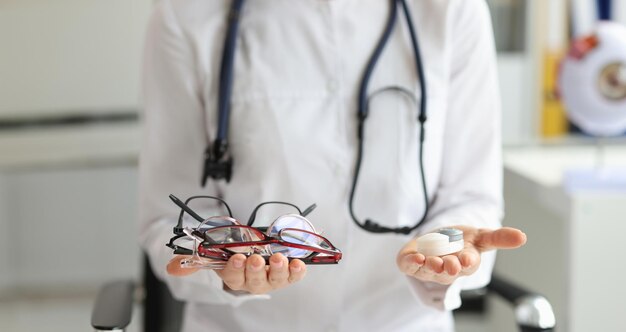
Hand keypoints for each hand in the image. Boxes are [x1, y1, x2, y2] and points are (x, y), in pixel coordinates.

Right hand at [166, 253, 306, 294]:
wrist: (255, 252)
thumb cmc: (234, 254)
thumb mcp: (213, 256)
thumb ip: (194, 261)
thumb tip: (170, 268)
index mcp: (234, 276)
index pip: (232, 276)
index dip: (235, 269)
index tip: (236, 258)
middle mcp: (253, 280)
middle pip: (254, 280)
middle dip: (255, 270)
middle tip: (255, 258)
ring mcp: (272, 277)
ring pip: (275, 279)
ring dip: (278, 270)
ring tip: (280, 259)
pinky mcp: (288, 272)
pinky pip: (294, 275)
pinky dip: (298, 270)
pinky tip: (299, 263)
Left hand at [397, 226, 526, 284]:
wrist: (435, 240)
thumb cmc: (459, 242)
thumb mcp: (480, 236)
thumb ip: (499, 237)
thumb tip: (522, 237)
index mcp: (465, 262)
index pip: (469, 264)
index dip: (468, 261)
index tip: (468, 258)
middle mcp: (447, 268)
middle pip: (449, 271)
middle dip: (449, 268)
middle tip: (451, 263)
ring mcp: (428, 268)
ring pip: (429, 271)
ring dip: (431, 266)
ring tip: (431, 260)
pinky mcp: (411, 263)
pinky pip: (409, 266)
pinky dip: (411, 263)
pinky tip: (416, 257)